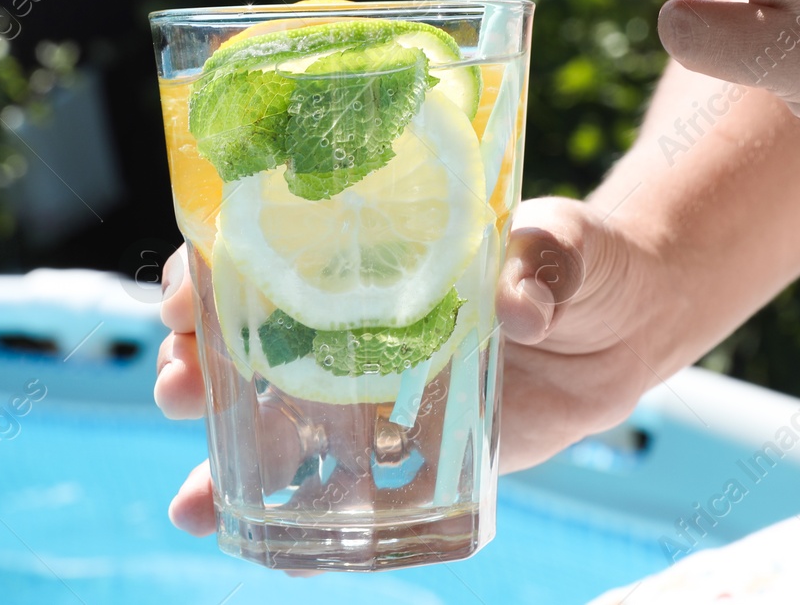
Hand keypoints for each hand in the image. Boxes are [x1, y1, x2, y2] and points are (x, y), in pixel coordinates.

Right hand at [153, 195, 677, 534]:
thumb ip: (538, 266)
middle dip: (190, 366)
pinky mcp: (413, 454)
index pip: (256, 251)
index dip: (207, 268)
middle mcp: (346, 325)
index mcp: (359, 253)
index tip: (190, 287)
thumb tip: (520, 311)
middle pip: (241, 344)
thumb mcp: (558, 243)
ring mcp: (371, 394)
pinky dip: (304, 530)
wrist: (620, 326)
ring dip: (222, 463)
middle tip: (178, 386)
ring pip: (275, 428)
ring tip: (194, 504)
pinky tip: (272, 555)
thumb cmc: (574, 260)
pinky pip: (347, 492)